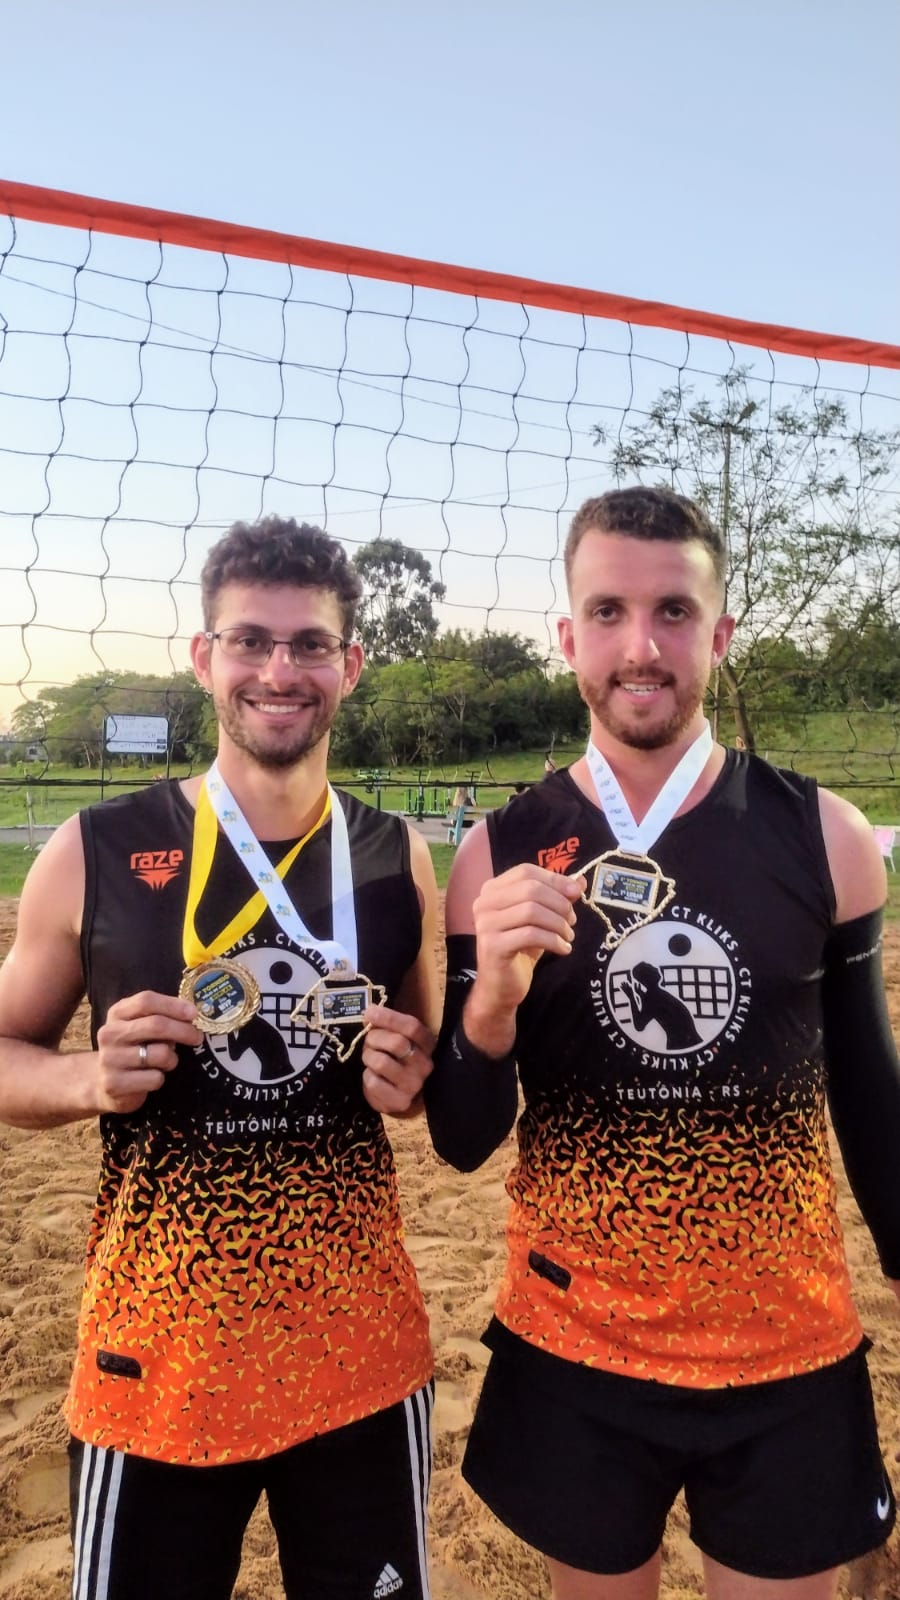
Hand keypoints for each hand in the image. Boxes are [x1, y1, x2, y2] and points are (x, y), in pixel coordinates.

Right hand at [94, 991, 202, 1113]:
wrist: (101, 1082)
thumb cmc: (131, 1049)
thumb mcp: (139, 1027)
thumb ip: (160, 1017)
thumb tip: (191, 1015)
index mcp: (117, 1013)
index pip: (146, 1001)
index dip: (173, 1005)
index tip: (194, 1013)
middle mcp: (109, 1034)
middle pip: (156, 1025)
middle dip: (184, 1030)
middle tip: (197, 1037)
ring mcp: (109, 1059)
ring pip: (160, 1054)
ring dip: (172, 1059)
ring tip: (164, 1062)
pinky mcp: (114, 1084)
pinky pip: (155, 1078)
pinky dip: (160, 1078)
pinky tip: (150, 1078)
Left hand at [360, 1004, 435, 1117]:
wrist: (395, 1093)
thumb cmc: (394, 1058)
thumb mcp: (394, 1037)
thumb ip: (386, 1024)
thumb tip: (369, 1012)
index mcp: (427, 1044)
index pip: (412, 1027)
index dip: (389, 1018)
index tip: (369, 1013)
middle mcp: (425, 1065)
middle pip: (397, 1043)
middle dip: (375, 1038)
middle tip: (368, 1041)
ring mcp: (414, 1085)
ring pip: (381, 1062)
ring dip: (368, 1057)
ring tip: (370, 1059)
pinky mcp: (400, 1101)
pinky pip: (373, 1082)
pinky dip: (367, 1076)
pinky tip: (372, 1076)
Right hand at [472, 862, 584, 1012]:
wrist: (501, 986)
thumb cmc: (520, 949)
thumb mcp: (541, 919)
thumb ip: (556, 897)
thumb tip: (579, 881)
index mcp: (492, 890)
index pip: (526, 871)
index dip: (554, 879)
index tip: (576, 893)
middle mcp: (484, 903)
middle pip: (530, 889)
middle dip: (559, 903)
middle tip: (571, 921)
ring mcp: (485, 924)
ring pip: (531, 911)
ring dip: (558, 923)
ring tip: (567, 937)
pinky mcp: (493, 946)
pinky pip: (531, 934)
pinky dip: (553, 940)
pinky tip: (563, 949)